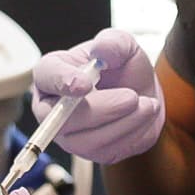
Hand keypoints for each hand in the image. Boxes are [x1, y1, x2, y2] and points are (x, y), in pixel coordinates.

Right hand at [30, 28, 163, 164]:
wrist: (141, 94)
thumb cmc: (122, 67)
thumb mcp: (123, 44)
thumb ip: (113, 42)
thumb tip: (101, 52)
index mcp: (52, 73)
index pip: (47, 76)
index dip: (62, 81)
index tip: (85, 84)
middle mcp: (52, 109)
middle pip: (63, 119)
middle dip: (102, 110)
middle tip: (132, 97)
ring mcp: (68, 135)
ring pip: (87, 141)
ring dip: (123, 123)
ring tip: (147, 104)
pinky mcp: (90, 152)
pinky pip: (106, 151)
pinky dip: (131, 134)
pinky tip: (144, 117)